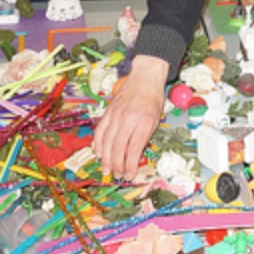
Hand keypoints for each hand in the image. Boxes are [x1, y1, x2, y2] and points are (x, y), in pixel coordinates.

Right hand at [92, 55, 168, 178]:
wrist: (144, 78)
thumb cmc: (153, 99)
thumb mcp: (155, 119)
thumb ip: (144, 137)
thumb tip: (134, 156)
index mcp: (143, 122)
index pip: (133, 150)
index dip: (129, 165)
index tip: (130, 175)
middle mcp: (127, 120)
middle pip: (118, 148)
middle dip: (117, 165)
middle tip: (118, 175)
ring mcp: (115, 115)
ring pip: (107, 142)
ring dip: (106, 159)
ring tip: (107, 170)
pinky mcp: (108, 112)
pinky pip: (100, 131)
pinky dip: (98, 144)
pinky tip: (99, 153)